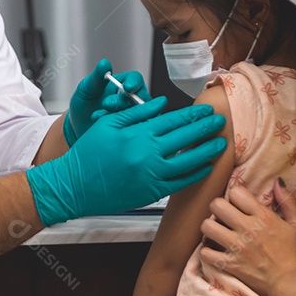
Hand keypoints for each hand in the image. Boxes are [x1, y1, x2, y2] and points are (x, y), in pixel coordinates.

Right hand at [27, 97, 226, 224]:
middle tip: (221, 121)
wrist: (75, 186)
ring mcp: (151, 175)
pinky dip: (194, 174)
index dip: (193, 114)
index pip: (174, 121)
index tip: (207, 110)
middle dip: (206, 128)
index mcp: (138, 134)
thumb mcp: (109, 124)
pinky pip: (179, 183)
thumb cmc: (88, 154)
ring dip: (207, 151)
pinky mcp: (150, 192)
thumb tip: (161, 104)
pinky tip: (205, 167)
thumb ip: (137, 112)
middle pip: (185, 138)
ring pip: (188, 162)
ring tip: (221, 143)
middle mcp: (148, 154)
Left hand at [63, 58, 150, 145]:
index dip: (134, 83)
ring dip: (122, 114)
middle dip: (123, 101)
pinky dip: (122, 126)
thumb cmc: (83, 106)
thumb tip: (104, 63)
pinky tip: (107, 126)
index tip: (127, 87)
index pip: (135, 79)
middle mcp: (130, 99)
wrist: (78, 128)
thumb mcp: (86, 89)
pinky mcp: (131, 128)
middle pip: (140, 97)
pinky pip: (135, 127)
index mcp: (122, 84)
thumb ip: (96, 77)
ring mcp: (132, 114)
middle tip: (107, 104)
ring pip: (139, 113)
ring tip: (100, 116)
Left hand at [199, 180, 295, 295]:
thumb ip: (287, 200)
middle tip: (224, 217)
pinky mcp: (230, 264)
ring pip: (207, 226)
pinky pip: (205, 253)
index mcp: (262, 215)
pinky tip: (214, 251)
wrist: (292, 283)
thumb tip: (277, 181)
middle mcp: (246, 227)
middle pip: (216, 205)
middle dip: (218, 208)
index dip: (235, 196)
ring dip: (210, 228)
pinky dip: (207, 252)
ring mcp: (236, 246)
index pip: (236, 192)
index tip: (238, 205)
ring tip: (217, 233)